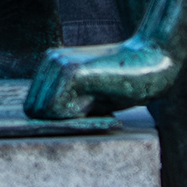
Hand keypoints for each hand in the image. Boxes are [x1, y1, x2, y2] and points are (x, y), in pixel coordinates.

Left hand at [24, 33, 178, 120]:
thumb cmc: (123, 85)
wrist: (153, 64)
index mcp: (51, 64)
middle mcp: (51, 60)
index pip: (34, 106)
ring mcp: (59, 64)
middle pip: (34, 110)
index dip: (57, 118)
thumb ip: (64, 108)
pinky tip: (97, 97)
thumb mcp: (89, 100)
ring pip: (44, 111)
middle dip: (60, 118)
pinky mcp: (71, 71)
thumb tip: (39, 126)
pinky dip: (75, 113)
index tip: (84, 109)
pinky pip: (55, 109)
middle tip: (93, 102)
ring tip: (97, 96)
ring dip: (69, 115)